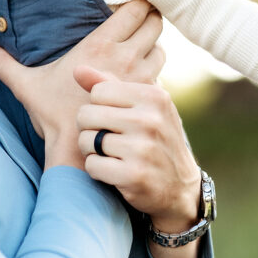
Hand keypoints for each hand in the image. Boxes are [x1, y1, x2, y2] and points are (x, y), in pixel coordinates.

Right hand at [0, 0, 164, 168]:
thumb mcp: (27, 86)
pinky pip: (160, 76)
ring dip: (154, 46)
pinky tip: (142, 77)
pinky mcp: (147, 98)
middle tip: (140, 21)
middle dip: (150, 19)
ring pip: (162, 49)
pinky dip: (154, 72)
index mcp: (101, 44)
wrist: (76, 149)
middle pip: (154, 24)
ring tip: (142, 48)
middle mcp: (126, 57)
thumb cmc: (53, 115)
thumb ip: (6, 65)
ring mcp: (140, 78)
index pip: (135, 9)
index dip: (140, 2)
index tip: (134, 0)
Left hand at [75, 72, 199, 227]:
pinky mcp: (133, 175)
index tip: (115, 119)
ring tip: (112, 155)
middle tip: (108, 139)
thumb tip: (77, 69)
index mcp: (154, 96)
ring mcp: (143, 149)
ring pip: (86, 141)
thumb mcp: (143, 107)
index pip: (99, 91)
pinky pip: (92, 165)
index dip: (99, 107)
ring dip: (92, 151)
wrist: (180, 188)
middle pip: (87, 114)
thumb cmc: (155, 140)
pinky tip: (114, 172)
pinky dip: (97, 170)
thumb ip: (110, 85)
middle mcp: (150, 120)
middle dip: (90, 129)